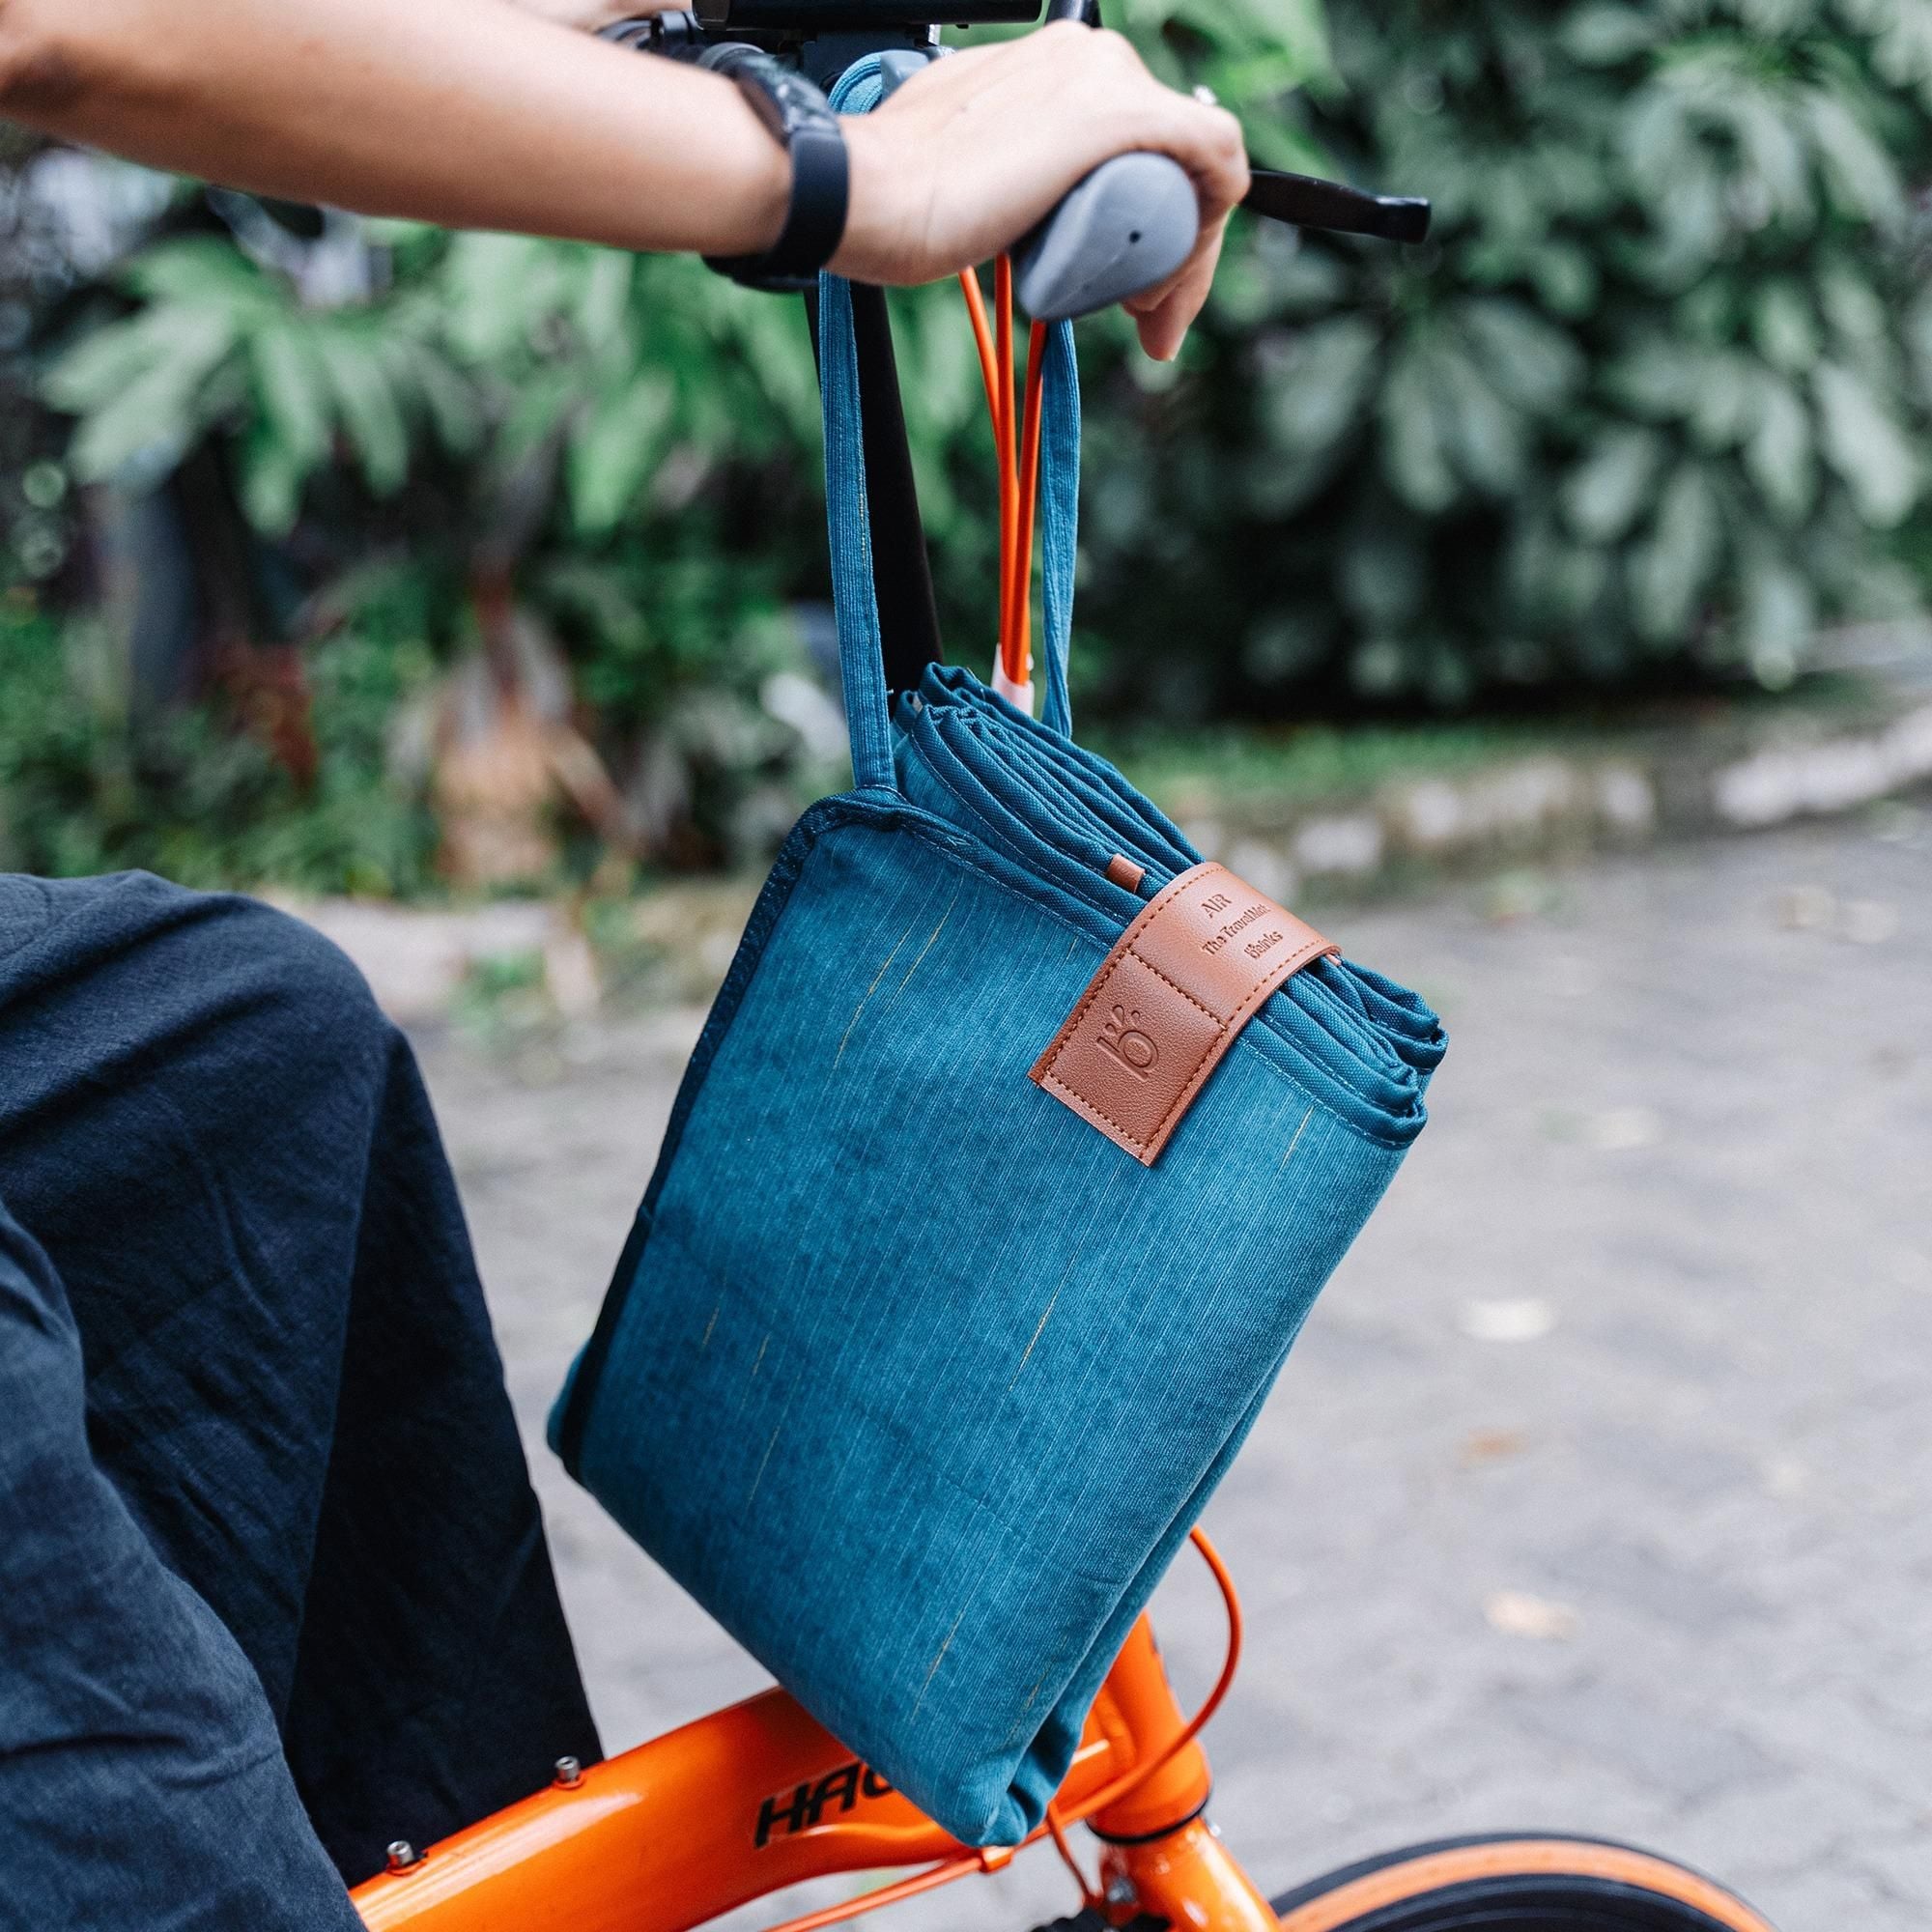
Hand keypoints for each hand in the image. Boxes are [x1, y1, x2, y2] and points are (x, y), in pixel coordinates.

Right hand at [832, 24, 1247, 360]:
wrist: (867, 192)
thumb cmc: (897, 194)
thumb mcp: (969, 169)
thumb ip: (1002, 171)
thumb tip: (1015, 204)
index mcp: (1054, 66)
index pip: (1135, 141)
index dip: (1145, 224)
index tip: (1122, 292)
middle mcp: (1090, 57)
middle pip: (1169, 159)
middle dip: (1169, 248)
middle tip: (1139, 313)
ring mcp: (1109, 79)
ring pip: (1194, 168)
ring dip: (1185, 257)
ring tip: (1146, 316)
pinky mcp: (1123, 115)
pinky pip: (1215, 159)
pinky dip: (1213, 227)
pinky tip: (1182, 284)